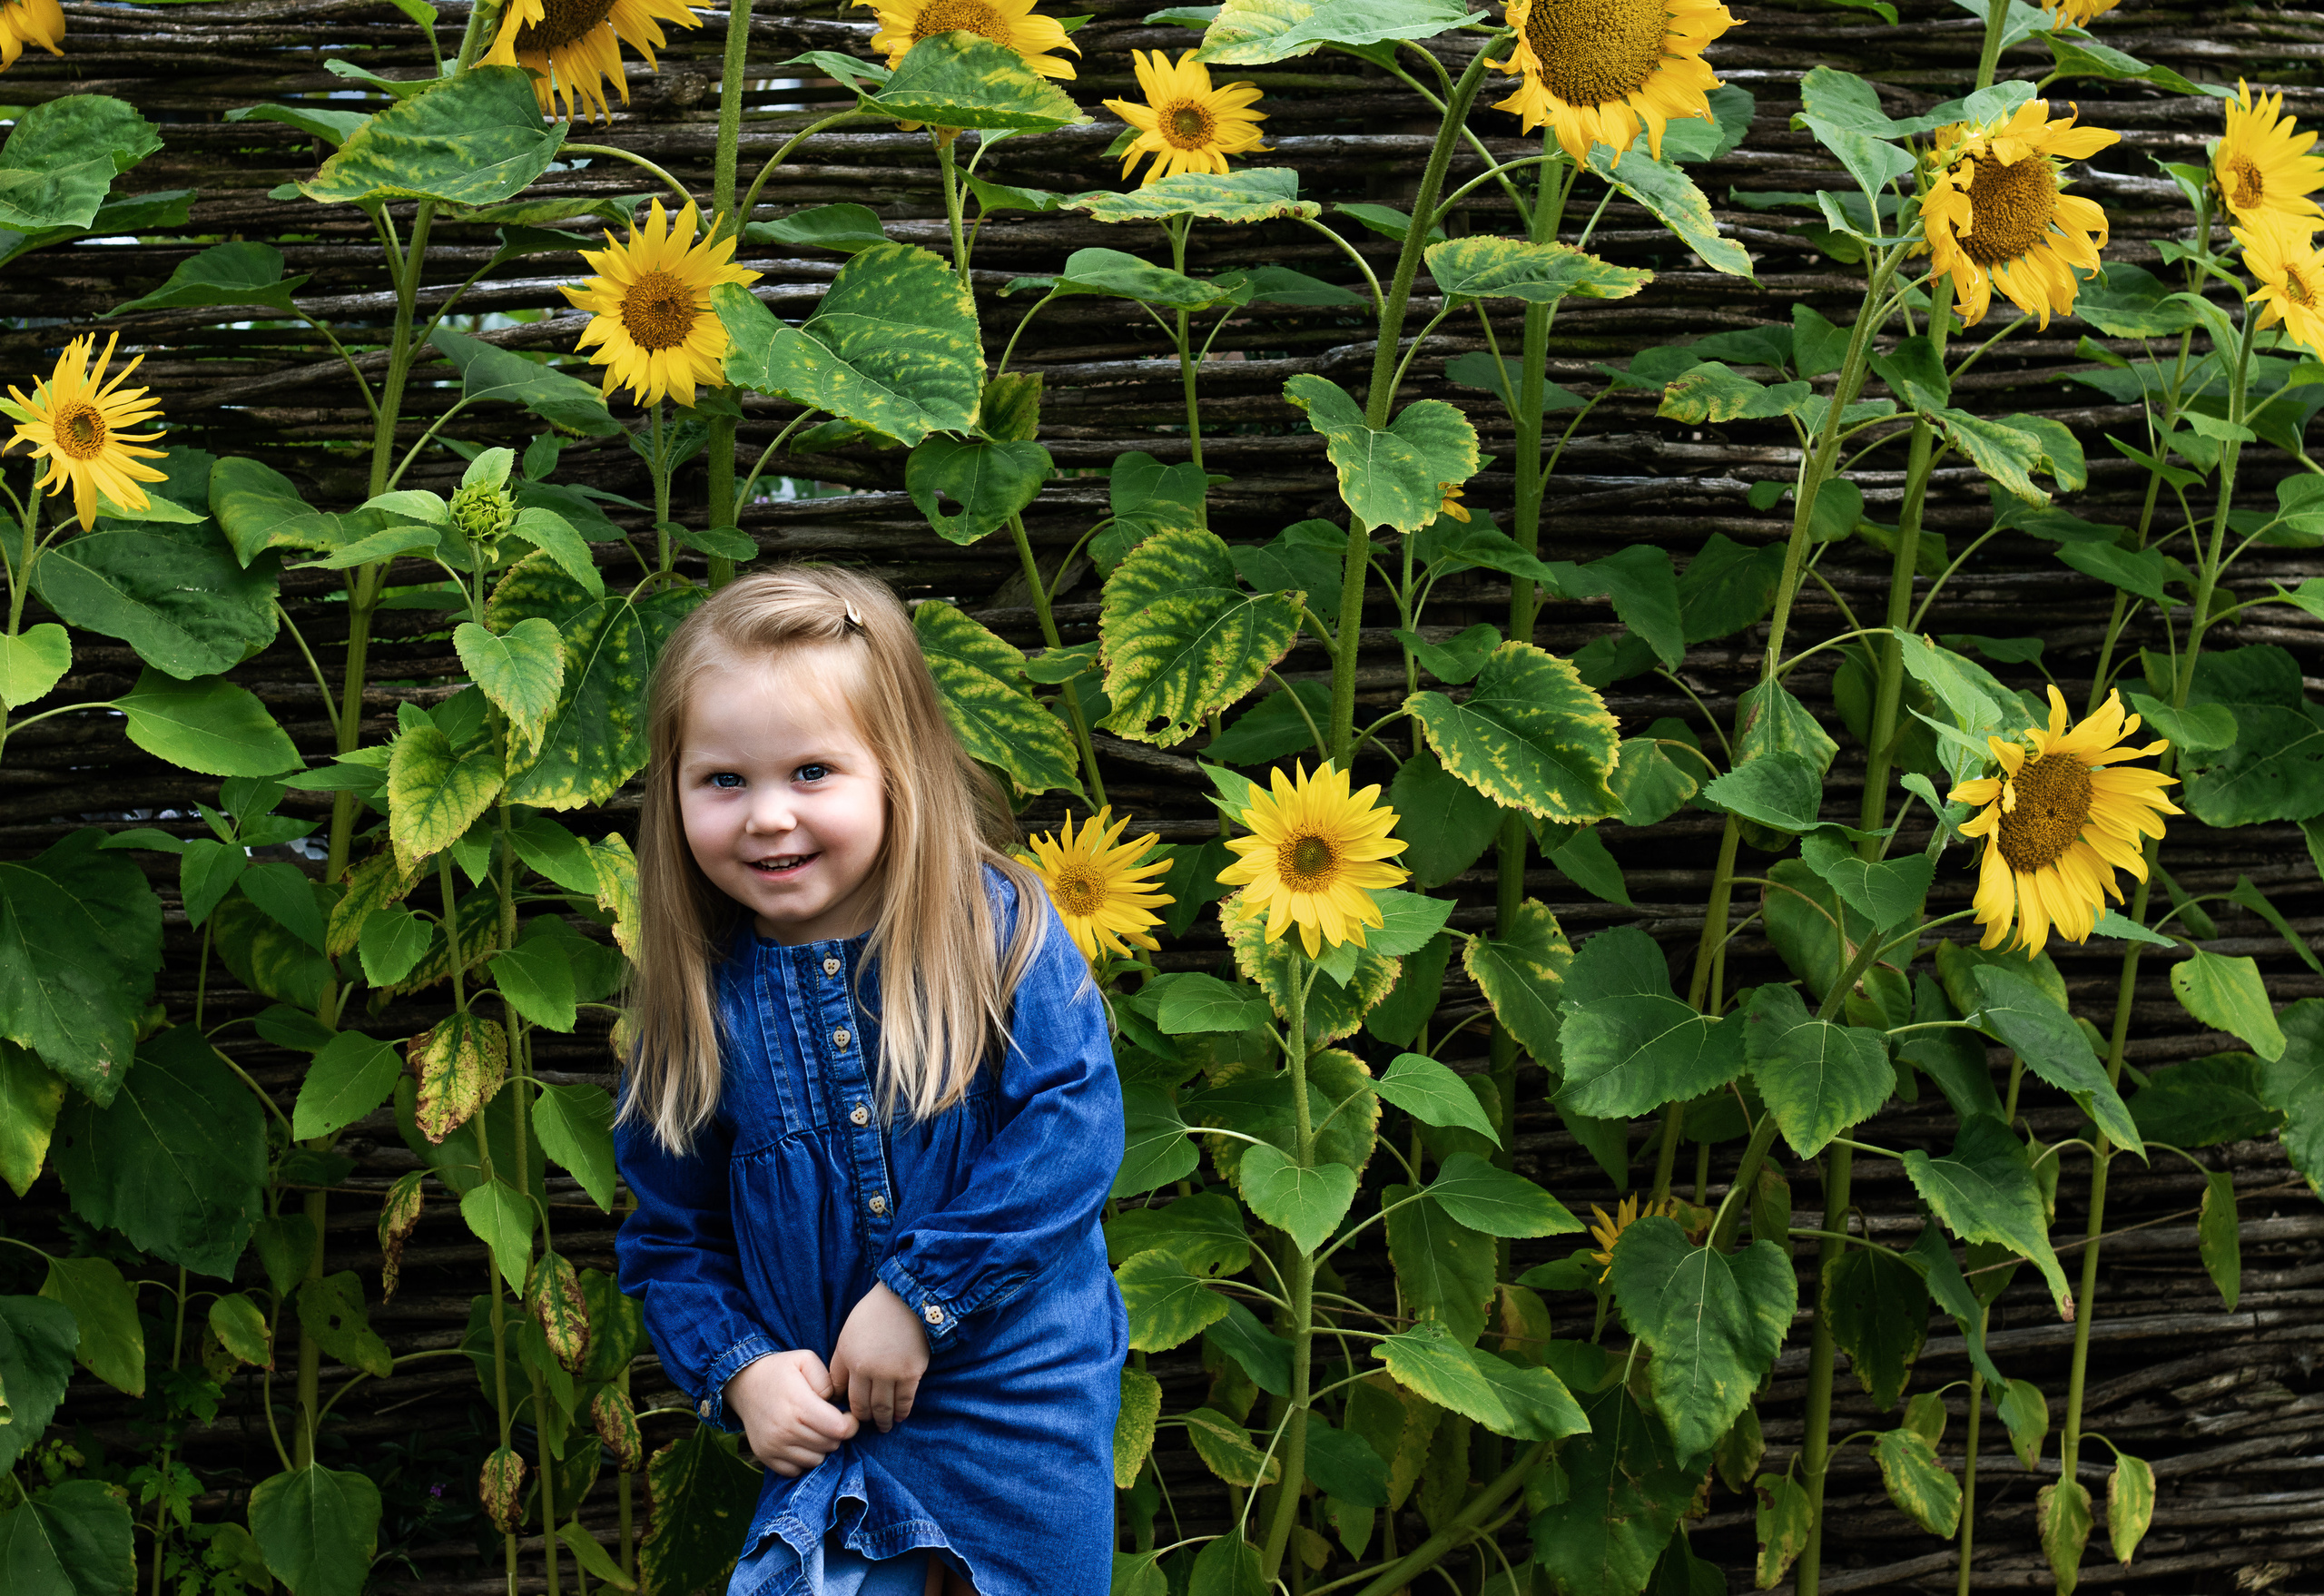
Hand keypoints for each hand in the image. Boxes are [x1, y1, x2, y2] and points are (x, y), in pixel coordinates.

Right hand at [725, 1349, 856, 1476]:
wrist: (744, 1383)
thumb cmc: (781, 1370)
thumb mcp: (806, 1359)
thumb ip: (828, 1379)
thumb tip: (835, 1403)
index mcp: (799, 1405)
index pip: (839, 1430)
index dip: (850, 1424)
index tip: (846, 1415)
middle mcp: (785, 1430)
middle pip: (830, 1445)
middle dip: (835, 1433)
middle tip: (828, 1419)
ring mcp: (774, 1446)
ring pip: (816, 1460)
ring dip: (820, 1447)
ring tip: (813, 1428)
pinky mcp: (766, 1456)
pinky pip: (796, 1470)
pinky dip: (803, 1458)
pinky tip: (800, 1440)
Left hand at [826, 1283, 929, 1433]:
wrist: (908, 1298)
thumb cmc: (876, 1312)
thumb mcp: (849, 1331)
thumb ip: (843, 1358)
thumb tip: (841, 1386)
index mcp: (847, 1356)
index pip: (841, 1391)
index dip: (845, 1403)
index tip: (849, 1410)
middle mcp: (865, 1369)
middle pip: (860, 1404)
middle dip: (863, 1418)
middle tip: (866, 1424)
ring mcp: (888, 1373)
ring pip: (882, 1407)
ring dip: (882, 1420)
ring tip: (884, 1426)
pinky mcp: (910, 1373)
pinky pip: (905, 1401)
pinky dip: (902, 1412)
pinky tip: (900, 1416)